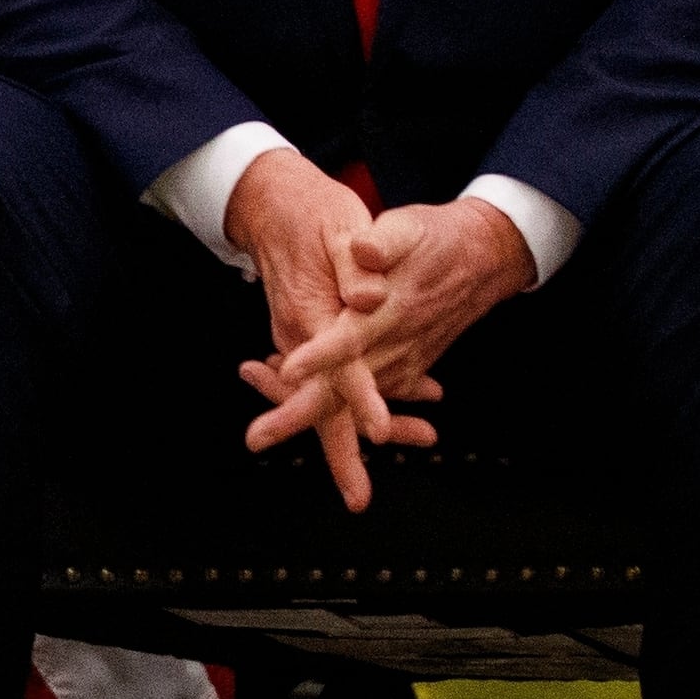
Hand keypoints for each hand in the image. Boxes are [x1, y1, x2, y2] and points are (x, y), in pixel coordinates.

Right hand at [222, 151, 426, 509]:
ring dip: (369, 424)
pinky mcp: (314, 336)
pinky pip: (339, 380)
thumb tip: (368, 294)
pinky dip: (371, 395)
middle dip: (341, 453)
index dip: (357, 399)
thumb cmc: (312, 213)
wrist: (275, 202)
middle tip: (358, 496)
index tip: (376, 430)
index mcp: (309, 310)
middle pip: (320, 404)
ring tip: (423, 436)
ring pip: (330, 399)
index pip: (334, 366)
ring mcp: (304, 339)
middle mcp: (301, 334)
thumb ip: (357, 259)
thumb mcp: (342, 225)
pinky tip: (417, 396)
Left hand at [272, 198, 530, 410]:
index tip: (287, 368)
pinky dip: (326, 400)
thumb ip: (385, 242)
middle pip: (343, 390)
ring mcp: (401, 361)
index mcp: (392, 311)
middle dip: (298, 415)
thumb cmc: (439, 241)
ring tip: (255, 415)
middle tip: (256, 437)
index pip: (351, 339)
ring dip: (300, 408)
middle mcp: (396, 345)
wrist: (485, 260)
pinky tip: (284, 390)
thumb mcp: (410, 228)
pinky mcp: (404, 367)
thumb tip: (363, 249)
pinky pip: (361, 395)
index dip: (321, 356)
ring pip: (347, 402)